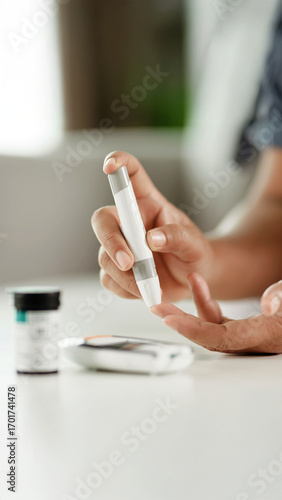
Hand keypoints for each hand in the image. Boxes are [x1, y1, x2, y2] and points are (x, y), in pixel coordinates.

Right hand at [92, 151, 213, 301]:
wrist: (195, 278)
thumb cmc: (195, 253)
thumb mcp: (194, 243)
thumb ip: (176, 237)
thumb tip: (152, 238)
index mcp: (148, 203)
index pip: (130, 174)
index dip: (118, 163)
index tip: (111, 165)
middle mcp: (128, 222)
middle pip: (103, 221)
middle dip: (111, 242)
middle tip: (129, 262)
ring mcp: (120, 246)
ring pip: (104, 256)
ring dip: (124, 275)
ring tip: (150, 284)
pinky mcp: (116, 270)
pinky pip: (108, 279)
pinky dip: (125, 288)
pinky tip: (143, 290)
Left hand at [151, 274, 281, 353]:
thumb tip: (270, 304)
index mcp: (267, 335)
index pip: (221, 338)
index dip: (192, 329)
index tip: (168, 318)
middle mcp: (257, 340)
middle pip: (210, 336)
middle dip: (182, 321)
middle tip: (157, 306)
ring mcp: (252, 335)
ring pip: (213, 327)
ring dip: (193, 308)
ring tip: (178, 287)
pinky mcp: (250, 327)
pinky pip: (222, 320)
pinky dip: (208, 303)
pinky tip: (199, 283)